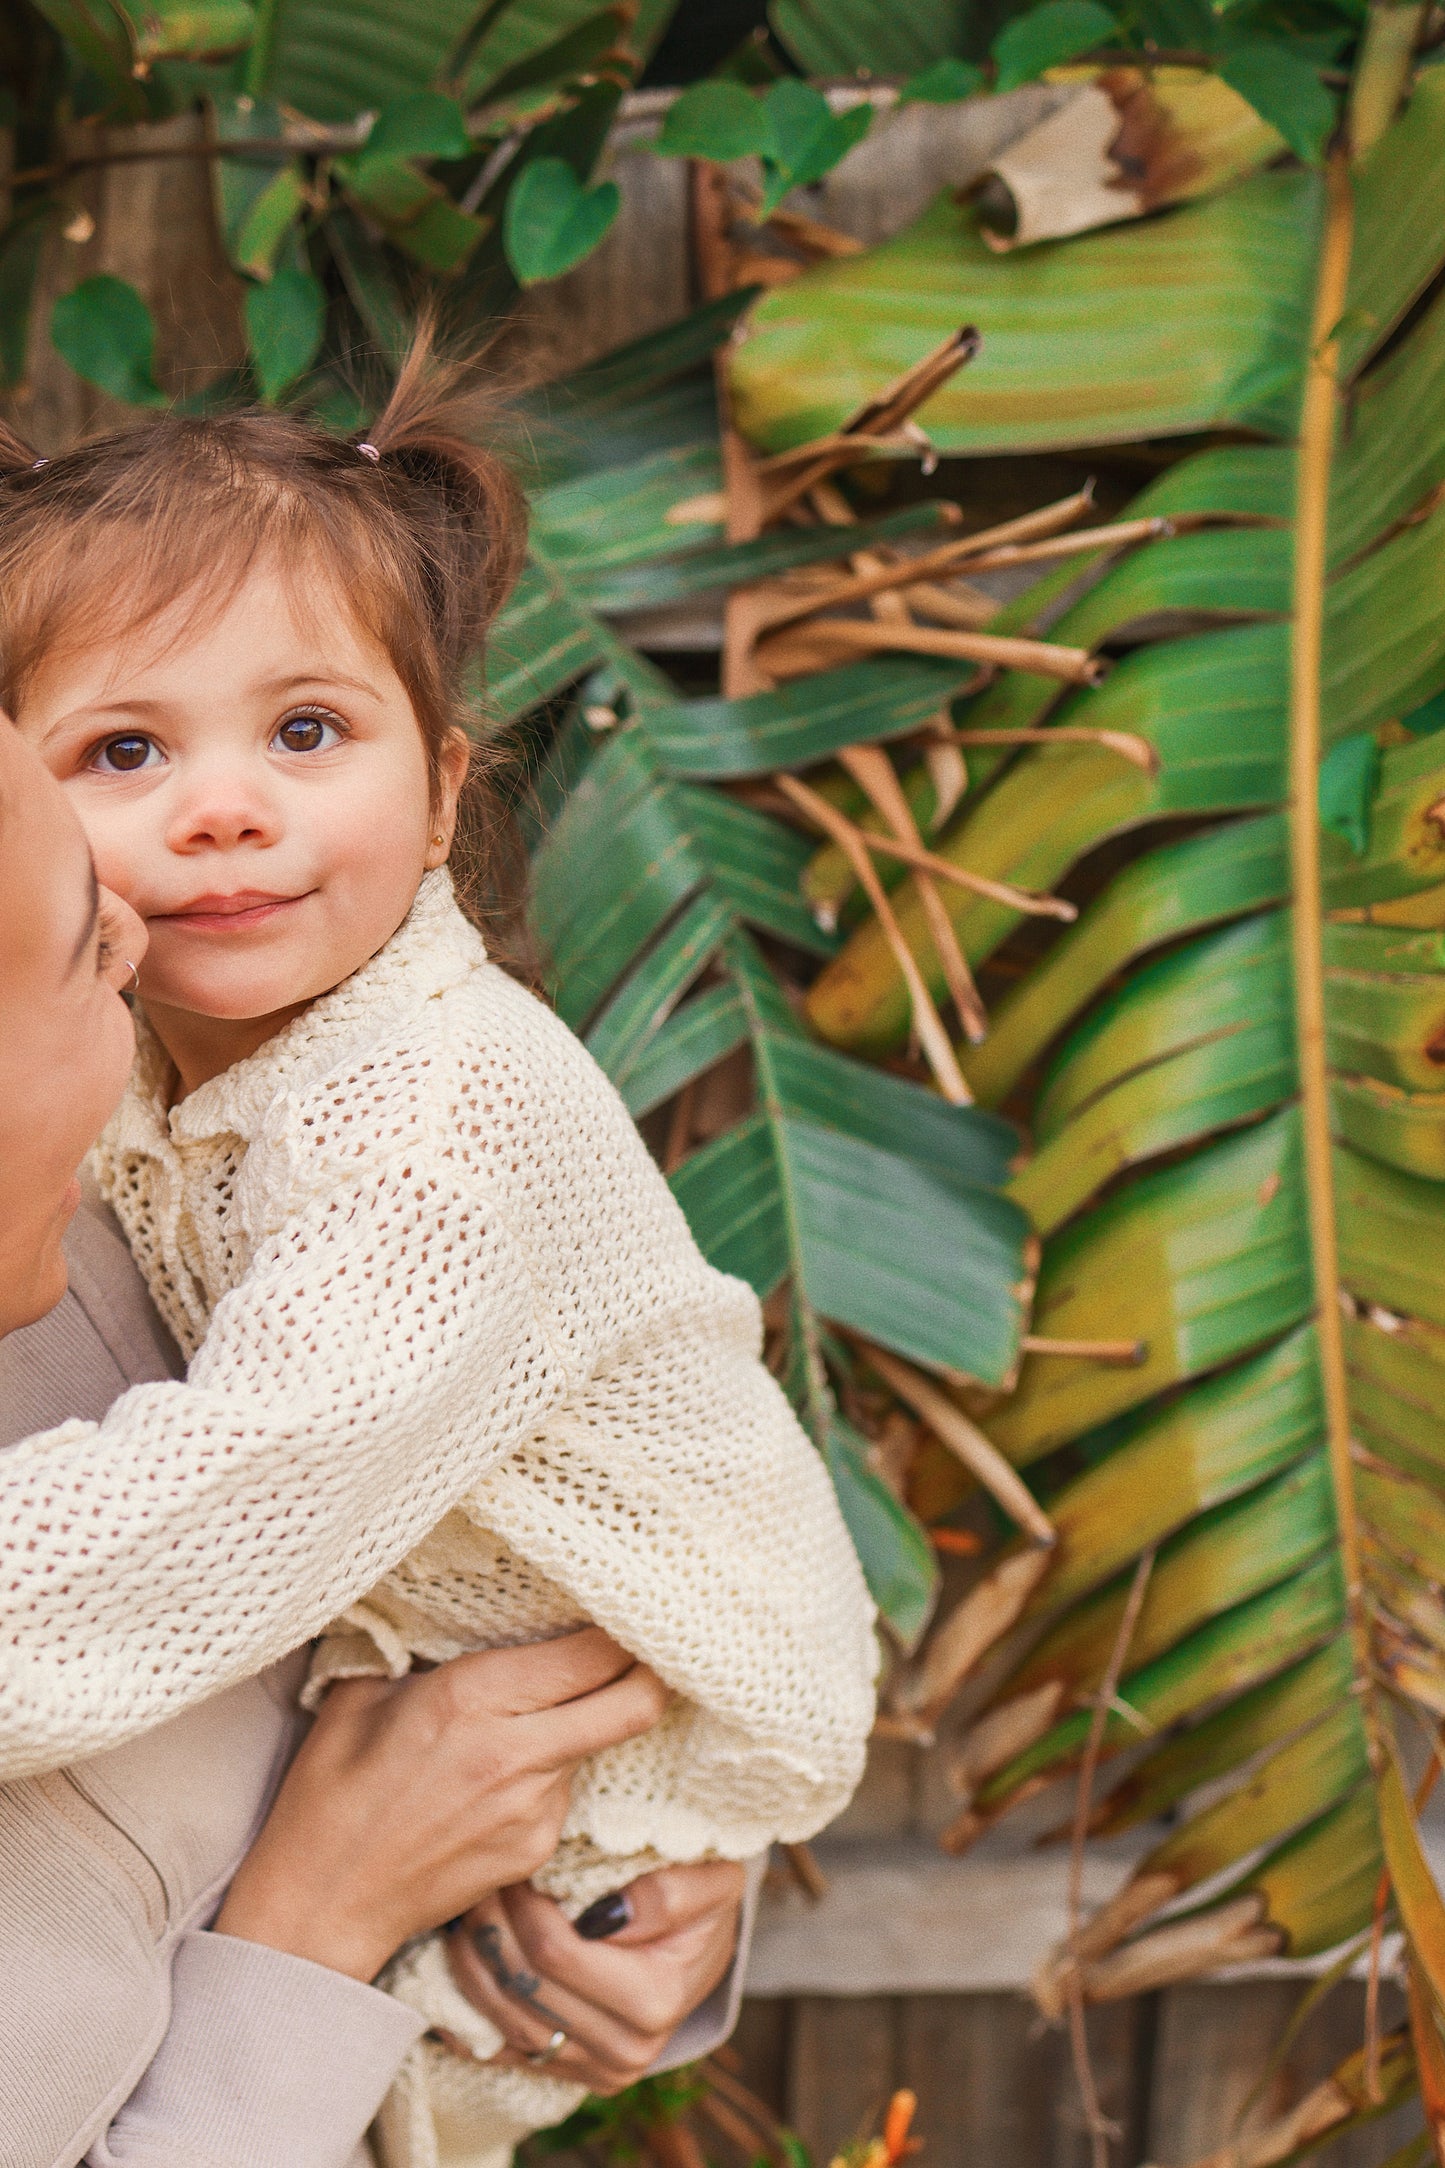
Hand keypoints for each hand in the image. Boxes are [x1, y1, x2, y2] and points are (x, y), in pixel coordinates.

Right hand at [213, 1630, 667, 1983]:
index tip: (627, 1609)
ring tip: (526, 1722)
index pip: (592, 1653)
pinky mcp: (535, 1850)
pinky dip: (548, 1773)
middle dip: (651, 1672)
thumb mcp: (365, 1693)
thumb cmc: (330, 1791)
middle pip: (634, 1702)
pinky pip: (565, 1791)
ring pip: (596, 1744)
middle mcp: (515, 1753)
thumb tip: (475, 1612)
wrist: (322, 1903)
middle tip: (646, 1651)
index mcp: (471, 1698)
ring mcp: (532, 1809)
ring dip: (582, 1723)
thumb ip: (429, 1648)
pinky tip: (496, 1780)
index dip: (623, 1628)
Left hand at [443, 1860, 746, 2093]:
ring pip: (501, 2018)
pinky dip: (466, 2007)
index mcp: (655, 2000)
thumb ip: (669, 1892)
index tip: (517, 1864)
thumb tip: (605, 1916)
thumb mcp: (710, 1879)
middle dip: (492, 1925)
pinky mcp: (566, 2073)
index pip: (556, 1953)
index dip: (524, 1903)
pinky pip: (496, 2047)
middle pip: (522, 1985)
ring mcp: (592, 2069)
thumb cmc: (701, 1905)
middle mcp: (624, 2049)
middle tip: (484, 1880)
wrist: (700, 1950)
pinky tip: (457, 1965)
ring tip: (468, 1910)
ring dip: (472, 1961)